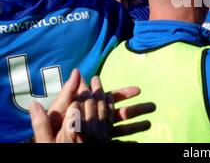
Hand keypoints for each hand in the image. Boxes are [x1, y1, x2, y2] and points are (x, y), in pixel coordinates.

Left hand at [29, 69, 155, 141]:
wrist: (49, 144)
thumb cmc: (51, 129)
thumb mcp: (60, 109)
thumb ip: (69, 92)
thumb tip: (77, 71)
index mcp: (87, 111)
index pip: (107, 100)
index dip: (122, 94)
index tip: (138, 89)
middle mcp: (94, 122)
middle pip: (118, 114)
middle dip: (136, 110)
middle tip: (153, 106)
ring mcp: (97, 135)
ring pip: (120, 129)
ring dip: (136, 126)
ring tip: (150, 124)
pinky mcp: (100, 143)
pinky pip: (116, 142)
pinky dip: (128, 142)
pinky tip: (139, 141)